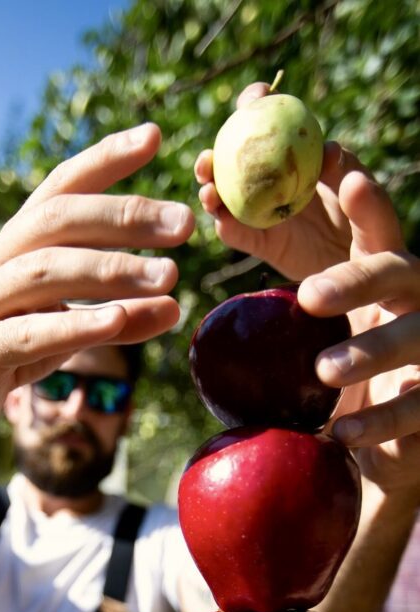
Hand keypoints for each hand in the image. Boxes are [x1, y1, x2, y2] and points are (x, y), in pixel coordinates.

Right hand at [0, 124, 193, 432]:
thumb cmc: (16, 350)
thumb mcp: (73, 329)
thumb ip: (122, 317)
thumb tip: (176, 307)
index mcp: (18, 243)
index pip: (61, 186)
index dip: (103, 158)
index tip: (153, 136)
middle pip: (58, 219)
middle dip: (123, 214)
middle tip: (184, 223)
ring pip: (46, 270)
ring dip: (111, 269)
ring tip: (168, 276)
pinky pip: (29, 332)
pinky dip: (74, 324)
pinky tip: (116, 320)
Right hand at [194, 82, 356, 281]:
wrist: (367, 275)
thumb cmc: (375, 229)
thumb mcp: (371, 196)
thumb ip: (352, 171)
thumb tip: (328, 150)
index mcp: (301, 155)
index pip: (275, 120)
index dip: (259, 104)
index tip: (254, 98)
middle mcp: (276, 180)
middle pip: (237, 158)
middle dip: (218, 151)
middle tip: (208, 158)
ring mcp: (266, 212)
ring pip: (228, 196)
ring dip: (211, 190)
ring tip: (207, 191)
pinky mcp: (263, 244)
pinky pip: (240, 234)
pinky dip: (227, 227)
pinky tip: (222, 221)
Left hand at [196, 84, 419, 501]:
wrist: (365, 426)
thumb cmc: (330, 348)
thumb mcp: (304, 306)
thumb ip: (276, 260)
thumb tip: (218, 216)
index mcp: (381, 265)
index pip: (373, 224)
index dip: (361, 197)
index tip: (336, 171)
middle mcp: (411, 297)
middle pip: (394, 273)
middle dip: (355, 279)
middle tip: (309, 296)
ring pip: (411, 338)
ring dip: (369, 351)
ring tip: (324, 372)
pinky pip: (412, 409)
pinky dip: (378, 420)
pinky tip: (341, 434)